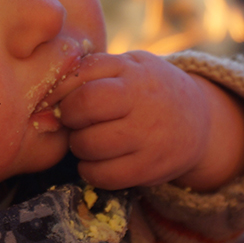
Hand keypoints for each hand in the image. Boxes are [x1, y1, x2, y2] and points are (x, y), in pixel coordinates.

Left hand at [54, 51, 243, 190]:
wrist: (199, 119)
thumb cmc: (146, 90)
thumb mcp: (126, 67)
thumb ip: (90, 73)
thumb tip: (44, 98)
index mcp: (131, 69)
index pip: (80, 75)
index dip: (60, 92)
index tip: (61, 101)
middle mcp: (142, 100)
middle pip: (83, 107)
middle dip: (69, 118)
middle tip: (75, 122)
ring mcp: (149, 135)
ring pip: (90, 144)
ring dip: (79, 146)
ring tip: (89, 140)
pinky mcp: (150, 168)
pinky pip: (103, 175)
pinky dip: (90, 171)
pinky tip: (98, 161)